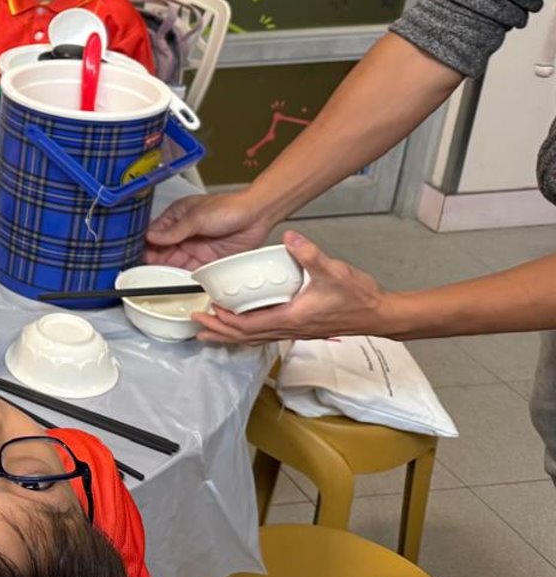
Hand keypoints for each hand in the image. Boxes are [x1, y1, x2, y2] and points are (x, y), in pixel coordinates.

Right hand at [144, 190, 272, 268]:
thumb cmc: (229, 208)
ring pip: (174, 263)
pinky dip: (183, 278)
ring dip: (166, 271)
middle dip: (152, 261)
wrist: (257, 216)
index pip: (154, 233)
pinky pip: (191, 272)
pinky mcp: (207, 261)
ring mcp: (195, 248)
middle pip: (161, 251)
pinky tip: (176, 283)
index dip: (145, 245)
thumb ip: (174, 230)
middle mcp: (183, 234)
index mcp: (176, 217)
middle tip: (144, 271)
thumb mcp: (197, 217)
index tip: (137, 255)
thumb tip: (152, 237)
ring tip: (156, 280)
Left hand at [193, 230, 387, 345]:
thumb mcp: (333, 270)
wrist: (379, 314)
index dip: (225, 322)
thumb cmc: (359, 298)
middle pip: (246, 337)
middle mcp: (290, 329)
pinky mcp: (301, 328)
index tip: (207, 313)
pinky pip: (267, 335)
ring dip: (231, 335)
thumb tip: (290, 237)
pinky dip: (249, 332)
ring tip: (211, 332)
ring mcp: (295, 331)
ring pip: (255, 339)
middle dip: (219, 332)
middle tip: (197, 325)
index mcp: (291, 317)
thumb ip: (309, 254)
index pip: (248, 326)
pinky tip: (243, 326)